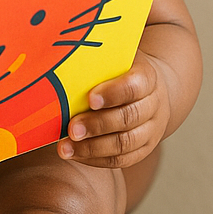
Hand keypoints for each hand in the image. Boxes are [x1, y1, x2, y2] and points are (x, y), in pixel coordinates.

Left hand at [58, 50, 170, 168]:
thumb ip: (95, 60)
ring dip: (93, 148)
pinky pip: (122, 160)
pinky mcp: (144, 149)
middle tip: (71, 129)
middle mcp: (153, 106)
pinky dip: (97, 159)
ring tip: (65, 148)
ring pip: (125, 144)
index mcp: (147, 78)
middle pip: (128, 118)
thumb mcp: (114, 58)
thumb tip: (59, 53)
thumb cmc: (121, 69)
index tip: (89, 99)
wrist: (152, 89)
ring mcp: (152, 130)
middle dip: (97, 125)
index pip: (133, 87)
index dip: (112, 94)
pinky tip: (75, 154)